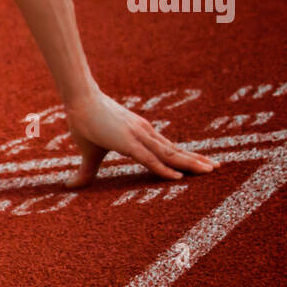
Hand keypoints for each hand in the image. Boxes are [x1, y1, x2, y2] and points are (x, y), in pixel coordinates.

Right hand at [64, 89, 215, 187]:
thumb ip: (86, 170)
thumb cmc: (83, 121)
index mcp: (140, 134)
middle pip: (175, 150)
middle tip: (216, 167)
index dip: (184, 156)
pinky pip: (150, 159)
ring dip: (190, 164)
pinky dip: (164, 169)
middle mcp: (145, 134)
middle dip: (196, 160)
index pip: (167, 148)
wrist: (79, 100)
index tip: (201, 162)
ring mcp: (139, 137)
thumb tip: (70, 186)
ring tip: (210, 170)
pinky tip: (178, 177)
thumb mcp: (88, 151)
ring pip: (169, 154)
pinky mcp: (129, 142)